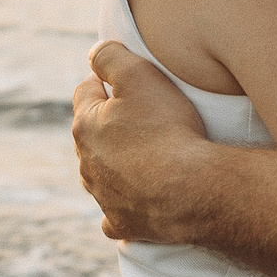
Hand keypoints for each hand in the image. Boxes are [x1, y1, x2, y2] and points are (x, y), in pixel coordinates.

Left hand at [73, 41, 214, 244]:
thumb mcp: (140, 75)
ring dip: (117, 163)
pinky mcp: (121, 224)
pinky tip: (140, 199)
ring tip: (149, 155)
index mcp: (85, 125)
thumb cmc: (167, 130)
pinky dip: (124, 204)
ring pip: (101, 173)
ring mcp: (102, 197)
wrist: (191, 191)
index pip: (86, 91)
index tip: (131, 82)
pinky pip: (114, 213)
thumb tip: (94, 53)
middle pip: (93, 134)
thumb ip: (111, 56)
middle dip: (111, 124)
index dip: (107, 81)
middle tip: (145, 117)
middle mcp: (86, 164)